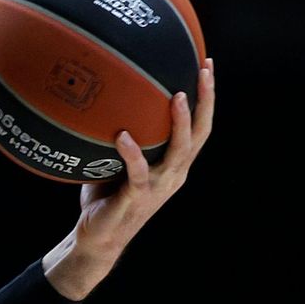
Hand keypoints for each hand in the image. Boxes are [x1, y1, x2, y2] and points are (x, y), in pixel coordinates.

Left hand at [80, 59, 215, 249]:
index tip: (206, 65)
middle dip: (205, 100)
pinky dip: (132, 153)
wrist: (97, 238)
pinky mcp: (137, 198)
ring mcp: (159, 187)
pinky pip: (138, 172)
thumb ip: (117, 136)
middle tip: (204, 70)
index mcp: (174, 164)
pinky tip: (123, 136)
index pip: (198, 126)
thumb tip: (99, 99)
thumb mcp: (114, 161)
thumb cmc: (105, 196)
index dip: (206, 98)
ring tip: (176, 96)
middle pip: (199, 133)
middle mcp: (174, 174)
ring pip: (178, 151)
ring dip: (179, 123)